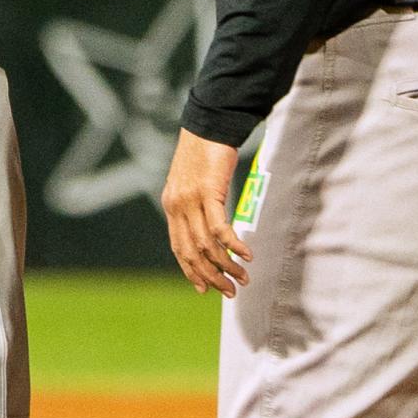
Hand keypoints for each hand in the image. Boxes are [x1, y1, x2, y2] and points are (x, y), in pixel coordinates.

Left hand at [160, 129, 250, 297]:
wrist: (207, 126)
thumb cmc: (204, 155)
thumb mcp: (192, 184)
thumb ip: (195, 208)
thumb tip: (210, 232)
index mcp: (171, 206)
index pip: (179, 248)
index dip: (191, 272)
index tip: (206, 290)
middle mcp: (176, 206)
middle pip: (192, 252)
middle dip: (212, 277)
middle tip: (231, 291)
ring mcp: (190, 200)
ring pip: (207, 245)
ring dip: (227, 266)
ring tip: (244, 277)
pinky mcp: (207, 192)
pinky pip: (220, 228)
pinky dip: (233, 245)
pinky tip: (246, 255)